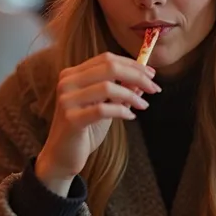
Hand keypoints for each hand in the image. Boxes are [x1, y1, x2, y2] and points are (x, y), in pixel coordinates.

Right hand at [35, 52, 160, 195]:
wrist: (62, 156)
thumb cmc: (85, 129)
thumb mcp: (105, 106)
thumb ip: (120, 91)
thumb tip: (142, 80)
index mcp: (73, 74)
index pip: (107, 59)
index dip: (132, 64)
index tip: (151, 74)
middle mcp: (67, 82)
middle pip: (109, 67)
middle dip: (137, 76)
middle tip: (154, 87)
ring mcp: (67, 100)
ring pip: (108, 87)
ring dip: (131, 95)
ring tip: (144, 105)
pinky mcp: (71, 118)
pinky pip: (103, 109)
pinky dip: (121, 111)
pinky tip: (130, 116)